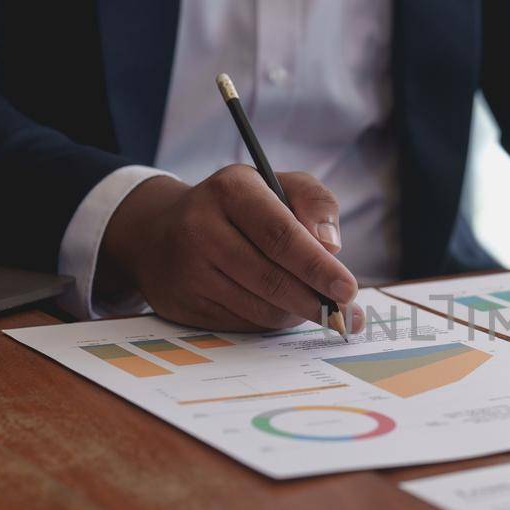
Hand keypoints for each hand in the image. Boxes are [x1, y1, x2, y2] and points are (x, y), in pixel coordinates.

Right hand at [99, 165, 359, 330]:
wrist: (161, 231)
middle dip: (314, 301)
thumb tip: (332, 246)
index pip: (280, 235)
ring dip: (295, 314)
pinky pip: (242, 324)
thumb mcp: (277, 185)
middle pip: (271, 278)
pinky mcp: (183, 303)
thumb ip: (314, 202)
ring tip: (314, 307)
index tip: (348, 289)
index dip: (317, 266)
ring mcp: (188, 269)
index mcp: (230, 190)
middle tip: (345, 315)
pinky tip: (280, 309)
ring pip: (259, 308)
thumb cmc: (239, 207)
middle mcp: (201, 227)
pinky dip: (270, 322)